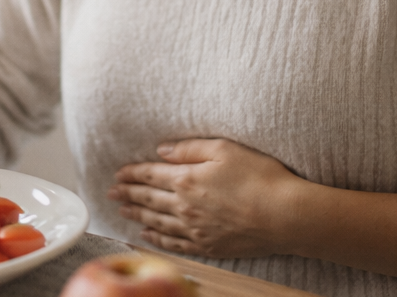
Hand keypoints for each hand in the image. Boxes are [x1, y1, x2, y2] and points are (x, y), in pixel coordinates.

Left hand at [109, 138, 303, 258]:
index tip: (118, 173)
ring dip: (136, 215)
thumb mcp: (225, 149)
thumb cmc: (260, 177)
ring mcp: (194, 229)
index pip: (149, 174)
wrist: (285, 216)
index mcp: (186, 179)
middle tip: (110, 193)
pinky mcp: (207, 246)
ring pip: (156, 222)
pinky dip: (157, 238)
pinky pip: (173, 243)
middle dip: (127, 194)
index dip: (131, 173)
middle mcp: (184, 206)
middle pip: (147, 199)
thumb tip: (162, 151)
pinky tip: (147, 235)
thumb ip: (189, 149)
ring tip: (122, 211)